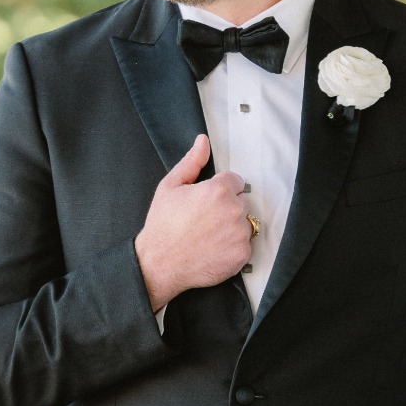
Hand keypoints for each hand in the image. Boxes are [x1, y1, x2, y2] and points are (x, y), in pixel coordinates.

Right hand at [134, 134, 252, 311]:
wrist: (160, 263)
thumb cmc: (162, 226)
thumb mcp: (170, 186)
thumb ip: (192, 162)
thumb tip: (203, 142)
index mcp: (218, 190)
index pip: (235, 181)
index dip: (219, 190)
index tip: (206, 202)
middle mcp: (233, 210)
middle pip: (242, 201)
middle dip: (227, 207)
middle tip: (206, 219)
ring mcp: (239, 234)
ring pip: (246, 222)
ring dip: (233, 226)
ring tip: (209, 234)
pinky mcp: (242, 254)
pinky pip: (246, 244)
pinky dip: (234, 246)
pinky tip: (214, 247)